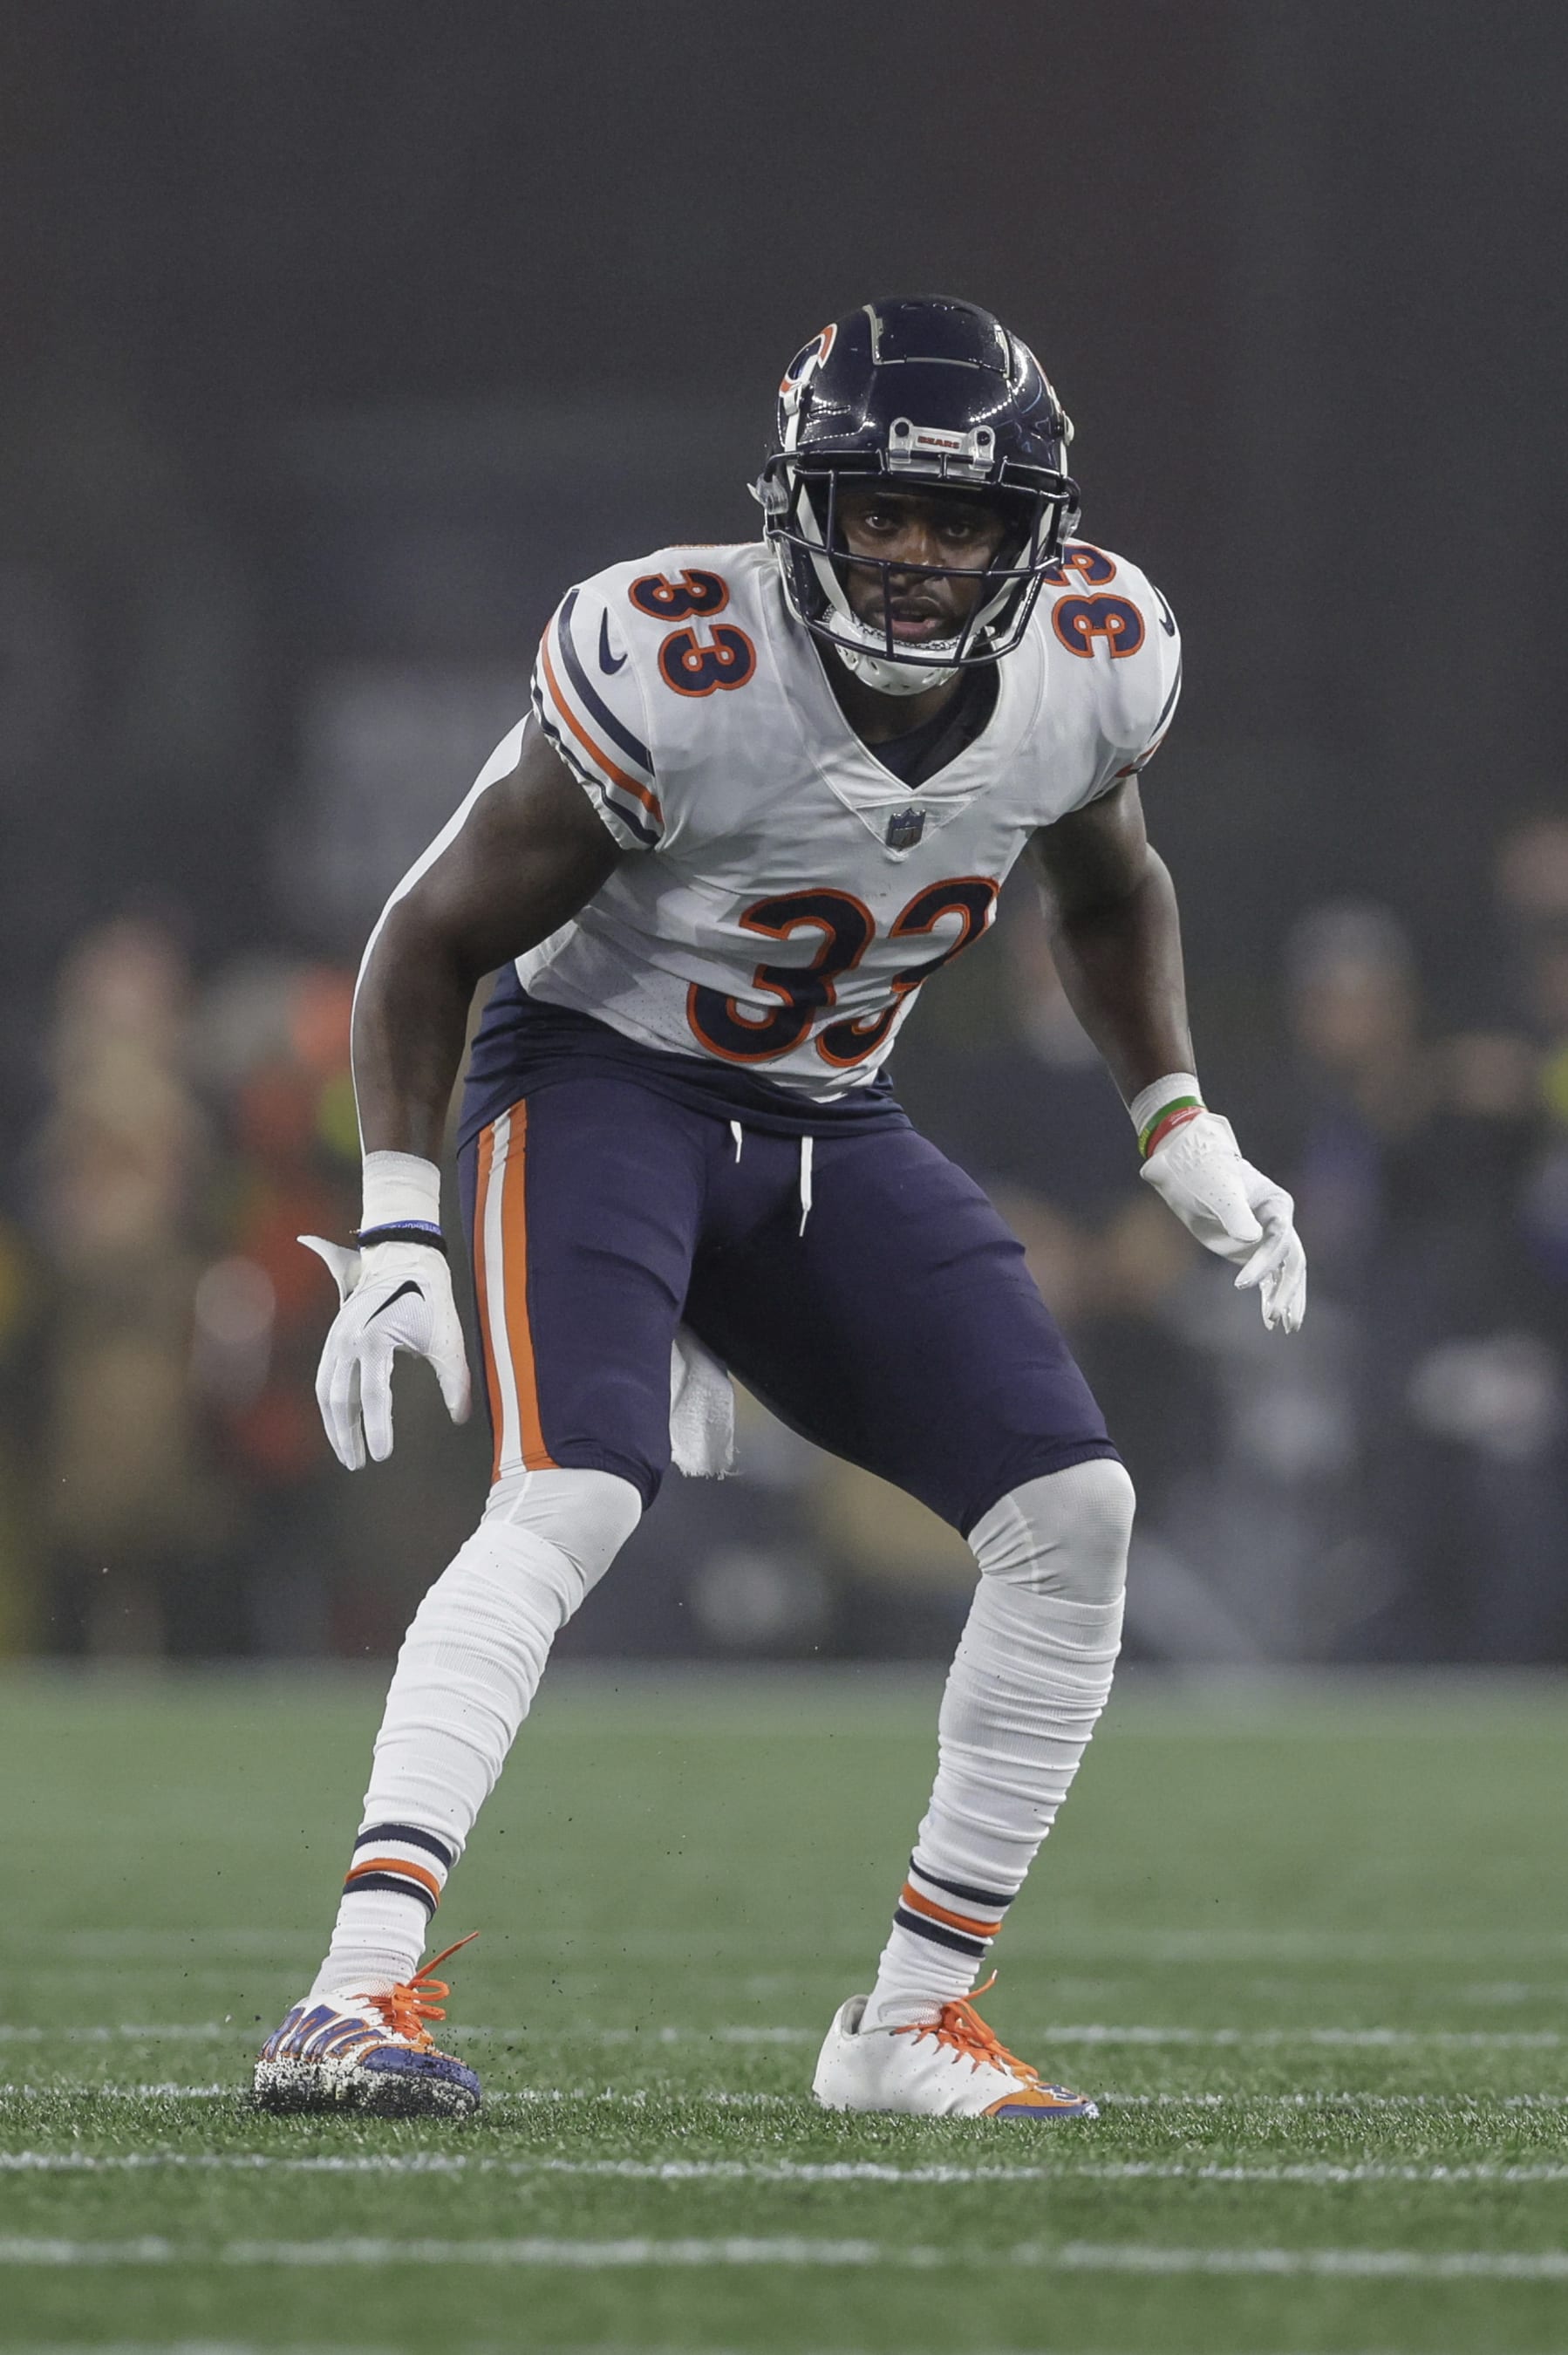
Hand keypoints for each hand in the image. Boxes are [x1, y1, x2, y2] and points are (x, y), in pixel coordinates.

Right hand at [300, 1235, 471, 1468]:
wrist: (404, 1255)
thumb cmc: (431, 1297)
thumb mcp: (448, 1339)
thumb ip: (454, 1380)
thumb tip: (460, 1417)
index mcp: (376, 1339)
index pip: (372, 1395)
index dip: (376, 1429)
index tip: (382, 1457)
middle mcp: (348, 1340)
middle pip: (339, 1399)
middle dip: (347, 1436)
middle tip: (359, 1464)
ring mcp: (336, 1338)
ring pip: (326, 1391)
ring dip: (335, 1424)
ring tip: (348, 1453)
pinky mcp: (334, 1337)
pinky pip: (326, 1378)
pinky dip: (331, 1405)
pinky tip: (341, 1425)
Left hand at [1138, 1112, 1306, 1332]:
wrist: (1186, 1169)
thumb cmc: (1203, 1173)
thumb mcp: (1217, 1190)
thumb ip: (1234, 1213)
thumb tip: (1252, 1238)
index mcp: (1277, 1205)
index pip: (1280, 1239)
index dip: (1265, 1263)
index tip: (1242, 1285)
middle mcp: (1278, 1224)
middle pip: (1291, 1261)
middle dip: (1286, 1290)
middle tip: (1274, 1316)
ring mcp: (1265, 1240)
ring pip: (1285, 1274)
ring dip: (1285, 1299)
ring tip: (1283, 1327)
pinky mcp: (1251, 1253)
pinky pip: (1268, 1279)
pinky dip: (1270, 1298)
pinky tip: (1271, 1322)